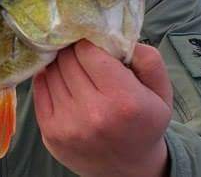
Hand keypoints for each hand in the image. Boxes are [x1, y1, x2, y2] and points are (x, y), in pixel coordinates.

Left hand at [32, 42, 172, 176]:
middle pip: (67, 60)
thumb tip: (119, 37)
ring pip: (51, 72)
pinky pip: (39, 89)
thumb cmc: (144, 123)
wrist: (129, 169)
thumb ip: (148, 59)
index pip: (88, 51)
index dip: (89, 43)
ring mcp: (68, 125)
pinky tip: (62, 82)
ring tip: (74, 70)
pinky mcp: (50, 133)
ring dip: (60, 65)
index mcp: (124, 101)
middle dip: (74, 52)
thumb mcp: (161, 91)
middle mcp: (93, 114)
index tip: (93, 45)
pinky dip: (48, 80)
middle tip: (82, 54)